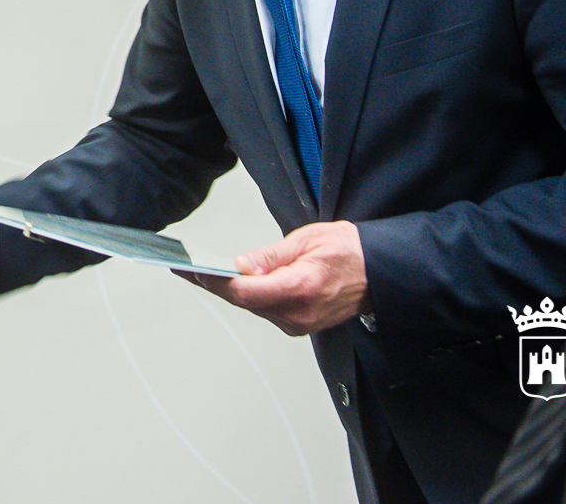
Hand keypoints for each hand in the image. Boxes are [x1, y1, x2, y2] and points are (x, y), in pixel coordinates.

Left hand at [183, 221, 368, 335]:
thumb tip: (241, 265)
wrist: (379, 272)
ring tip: (203, 272)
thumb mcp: (307, 240)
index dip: (214, 281)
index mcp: (299, 289)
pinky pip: (266, 310)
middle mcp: (297, 313)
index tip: (192, 270)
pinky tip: (236, 282)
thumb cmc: (349, 252)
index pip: (244, 291)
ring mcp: (299, 323)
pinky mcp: (300, 325)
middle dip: (215, 284)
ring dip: (231, 290)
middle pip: (244, 301)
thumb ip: (271, 256)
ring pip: (253, 307)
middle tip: (186, 268)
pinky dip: (250, 296)